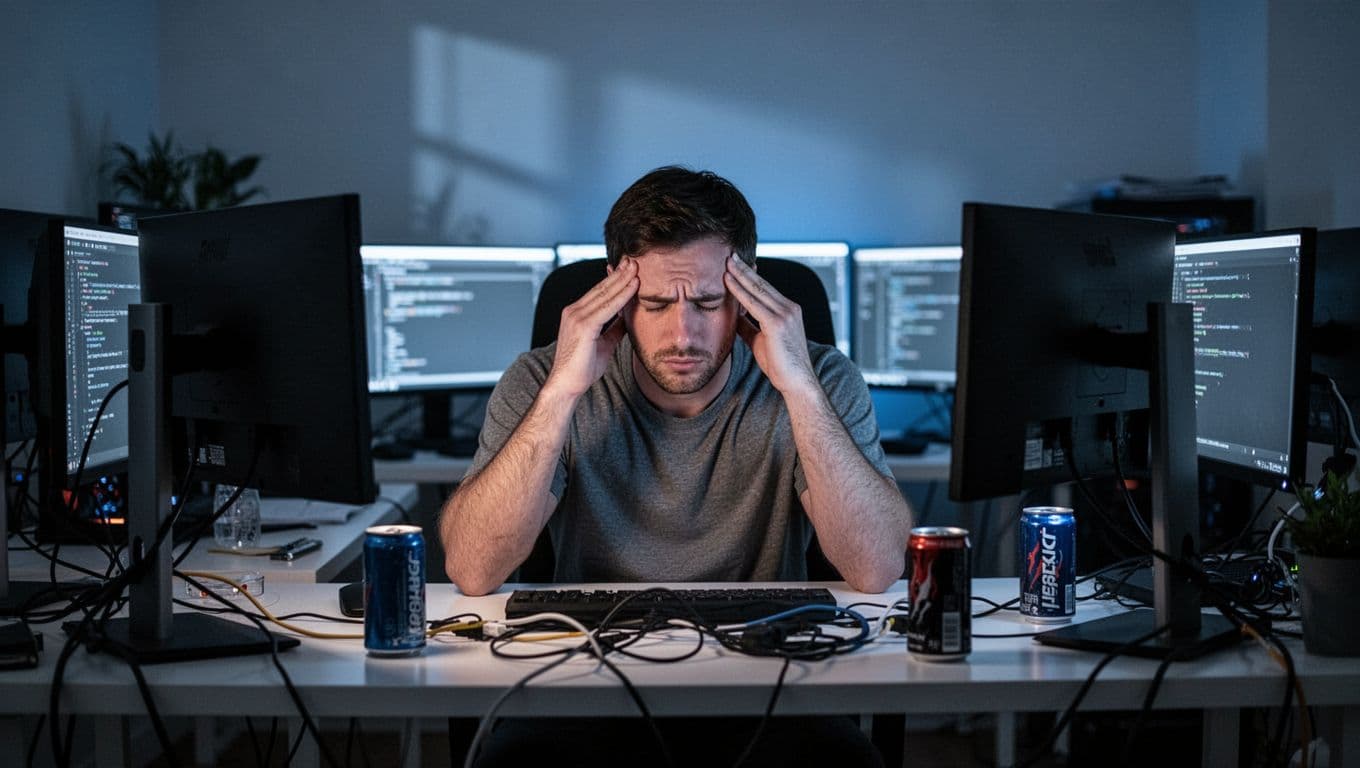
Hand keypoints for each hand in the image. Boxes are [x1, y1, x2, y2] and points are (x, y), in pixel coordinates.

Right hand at [545, 258, 637, 398]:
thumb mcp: (604, 344)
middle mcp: (574, 311)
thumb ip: (614, 329)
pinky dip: (622, 295)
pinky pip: (608, 307)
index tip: (629, 268)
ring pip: (605, 293)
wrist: (566, 386)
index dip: (614, 279)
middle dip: (619, 273)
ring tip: (637, 266)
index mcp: (576, 314)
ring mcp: (576, 317)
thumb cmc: (582, 368)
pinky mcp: (583, 326)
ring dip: (623, 279)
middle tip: (635, 259)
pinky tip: (634, 286)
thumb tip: (628, 318)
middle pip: (601, 287)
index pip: (598, 292)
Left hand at [724, 254, 817, 396]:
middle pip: (761, 283)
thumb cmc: (780, 364)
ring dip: (739, 274)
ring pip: (757, 288)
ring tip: (726, 262)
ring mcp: (785, 314)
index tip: (737, 265)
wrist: (796, 382)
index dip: (750, 275)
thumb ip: (748, 326)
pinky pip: (753, 302)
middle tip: (730, 254)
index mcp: (788, 310)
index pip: (766, 288)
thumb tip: (734, 316)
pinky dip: (738, 290)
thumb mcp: (760, 340)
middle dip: (744, 268)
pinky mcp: (777, 323)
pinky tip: (727, 281)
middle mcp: (789, 308)